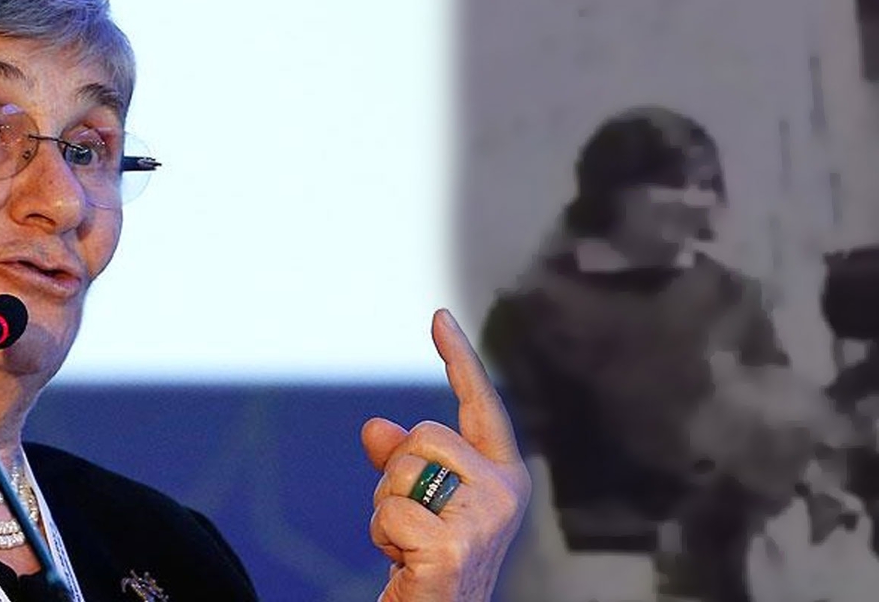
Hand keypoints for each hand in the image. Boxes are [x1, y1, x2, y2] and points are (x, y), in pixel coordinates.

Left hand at [362, 309, 529, 601]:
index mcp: (503, 475)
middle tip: (412, 522)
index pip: (480, 404)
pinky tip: (407, 562)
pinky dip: (383, 537)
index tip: (438, 317)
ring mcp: (484, 519)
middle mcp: (504, 492)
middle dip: (397, 475)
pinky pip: (389, 513)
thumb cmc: (431, 563)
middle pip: (422, 436)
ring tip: (410, 544)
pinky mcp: (454, 546)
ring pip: (401, 471)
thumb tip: (375, 427)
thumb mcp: (419, 502)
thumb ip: (402, 462)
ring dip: (387, 509)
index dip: (457, 358)